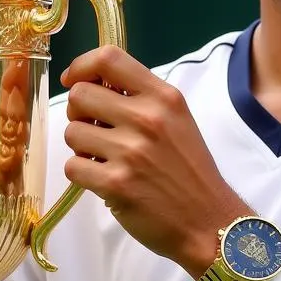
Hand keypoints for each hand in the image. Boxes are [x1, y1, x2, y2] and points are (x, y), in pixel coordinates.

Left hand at [61, 46, 249, 276]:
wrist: (209, 222)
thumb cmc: (190, 171)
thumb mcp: (177, 121)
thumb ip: (141, 99)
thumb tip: (91, 86)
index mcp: (163, 97)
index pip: (108, 58)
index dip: (81, 66)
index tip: (74, 80)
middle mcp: (147, 119)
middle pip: (79, 95)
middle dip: (79, 113)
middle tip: (95, 130)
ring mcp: (131, 152)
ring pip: (71, 132)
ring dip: (80, 146)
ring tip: (105, 158)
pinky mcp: (116, 184)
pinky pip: (73, 166)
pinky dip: (82, 174)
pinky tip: (103, 179)